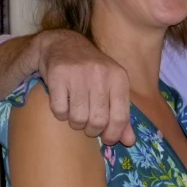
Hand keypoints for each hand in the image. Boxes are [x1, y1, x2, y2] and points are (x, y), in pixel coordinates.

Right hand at [35, 30, 133, 144]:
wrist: (63, 44)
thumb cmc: (92, 71)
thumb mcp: (112, 87)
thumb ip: (122, 114)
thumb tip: (129, 141)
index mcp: (119, 78)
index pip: (120, 117)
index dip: (113, 134)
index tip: (106, 139)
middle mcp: (101, 74)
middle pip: (98, 121)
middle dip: (92, 130)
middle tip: (88, 125)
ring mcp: (79, 74)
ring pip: (78, 118)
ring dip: (75, 123)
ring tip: (76, 113)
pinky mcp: (57, 75)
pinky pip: (59, 110)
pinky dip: (60, 114)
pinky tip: (63, 104)